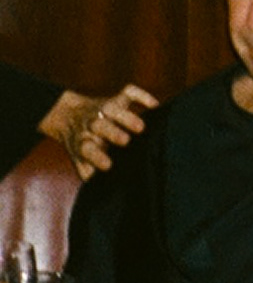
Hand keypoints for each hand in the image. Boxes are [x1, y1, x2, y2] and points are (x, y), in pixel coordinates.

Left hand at [40, 82, 156, 178]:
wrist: (69, 116)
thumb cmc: (82, 144)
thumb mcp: (79, 160)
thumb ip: (88, 173)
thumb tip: (101, 190)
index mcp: (83, 141)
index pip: (88, 148)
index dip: (97, 156)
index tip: (108, 165)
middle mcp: (91, 124)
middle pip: (100, 126)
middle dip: (112, 132)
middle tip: (126, 141)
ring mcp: (103, 109)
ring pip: (113, 107)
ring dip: (126, 116)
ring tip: (142, 127)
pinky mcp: (115, 98)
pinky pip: (128, 92)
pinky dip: (141, 95)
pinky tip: (154, 105)